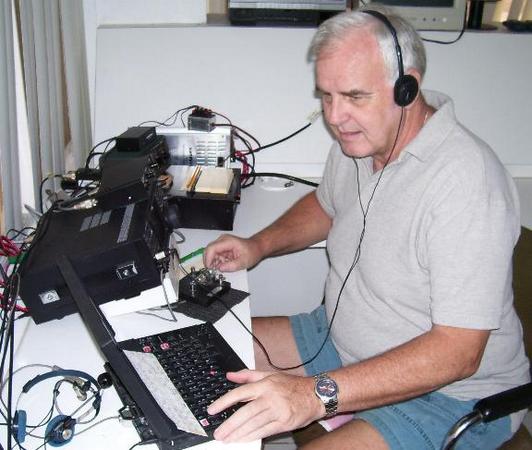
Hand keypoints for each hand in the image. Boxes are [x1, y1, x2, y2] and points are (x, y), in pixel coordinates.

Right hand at [203, 234, 261, 271]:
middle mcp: (222, 240)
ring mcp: (221, 243)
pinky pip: (215, 255)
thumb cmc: (252, 252)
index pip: (212, 248)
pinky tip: (224, 265)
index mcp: (227, 241)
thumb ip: (231, 266)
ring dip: (213, 262)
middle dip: (209, 262)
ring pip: (210, 254)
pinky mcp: (222, 248)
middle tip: (213, 270)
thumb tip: (220, 268)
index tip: (209, 268)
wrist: (256, 248)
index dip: (208, 259)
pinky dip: (217, 262)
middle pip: (208, 250)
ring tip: (223, 267)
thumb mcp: (244, 262)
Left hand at [207, 370, 322, 441]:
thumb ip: (248, 375)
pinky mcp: (284, 423)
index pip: (240, 393)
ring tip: (227, 438)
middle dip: (230, 424)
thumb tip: (230, 375)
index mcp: (265, 384)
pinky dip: (252, 436)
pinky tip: (242, 439)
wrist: (315, 394)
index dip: (224, 402)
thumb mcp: (269, 374)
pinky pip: (265, 431)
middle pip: (245, 413)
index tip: (212, 409)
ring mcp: (278, 411)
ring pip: (254, 424)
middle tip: (218, 432)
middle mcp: (270, 397)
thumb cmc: (292, 385)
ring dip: (238, 433)